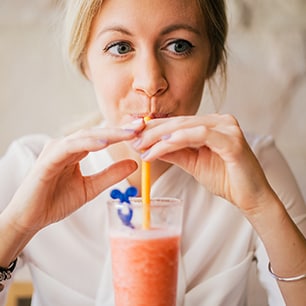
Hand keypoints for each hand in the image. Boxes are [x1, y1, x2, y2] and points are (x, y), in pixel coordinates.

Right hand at [7, 123, 144, 232]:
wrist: (32, 218)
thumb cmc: (57, 201)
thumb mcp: (90, 188)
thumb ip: (110, 175)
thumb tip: (134, 163)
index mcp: (76, 151)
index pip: (102, 138)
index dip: (122, 134)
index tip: (142, 131)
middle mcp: (66, 146)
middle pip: (96, 133)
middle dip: (119, 129)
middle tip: (140, 125)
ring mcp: (56, 150)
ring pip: (85, 136)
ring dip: (108, 134)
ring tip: (128, 133)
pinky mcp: (48, 159)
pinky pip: (69, 147)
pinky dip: (86, 143)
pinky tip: (104, 143)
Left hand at [134, 114, 272, 212]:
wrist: (249, 197)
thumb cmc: (224, 179)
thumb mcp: (192, 163)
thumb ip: (173, 152)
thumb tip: (150, 147)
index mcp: (211, 124)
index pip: (177, 123)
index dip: (154, 128)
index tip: (134, 136)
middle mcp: (220, 120)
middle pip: (179, 122)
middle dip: (152, 132)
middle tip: (133, 141)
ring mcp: (228, 127)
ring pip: (186, 127)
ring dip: (160, 137)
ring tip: (141, 146)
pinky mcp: (232, 140)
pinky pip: (199, 136)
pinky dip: (177, 140)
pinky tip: (160, 147)